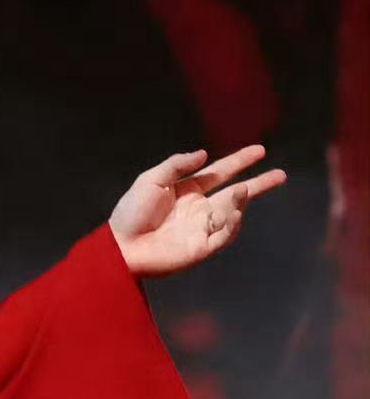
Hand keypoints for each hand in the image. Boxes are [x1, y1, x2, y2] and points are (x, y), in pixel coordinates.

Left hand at [107, 145, 285, 277]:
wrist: (119, 246)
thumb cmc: (130, 213)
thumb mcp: (151, 180)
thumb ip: (177, 165)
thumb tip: (205, 154)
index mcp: (187, 191)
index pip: (220, 173)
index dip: (240, 161)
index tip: (260, 150)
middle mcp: (199, 209)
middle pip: (236, 194)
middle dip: (259, 185)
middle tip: (280, 175)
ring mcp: (201, 229)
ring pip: (232, 213)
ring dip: (240, 201)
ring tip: (241, 190)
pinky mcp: (200, 248)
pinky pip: (224, 236)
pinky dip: (232, 224)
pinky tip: (234, 212)